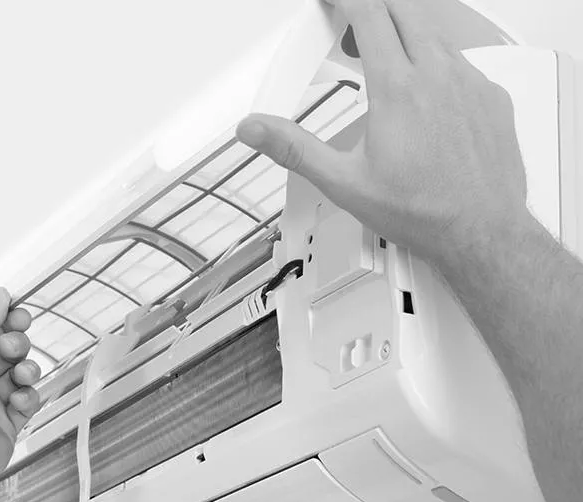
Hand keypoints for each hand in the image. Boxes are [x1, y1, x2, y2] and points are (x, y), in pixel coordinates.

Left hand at [0, 287, 41, 496]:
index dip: (6, 322)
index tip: (20, 315)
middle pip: (8, 350)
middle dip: (17, 345)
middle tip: (12, 349)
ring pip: (22, 374)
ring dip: (26, 371)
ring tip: (21, 377)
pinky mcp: (9, 423)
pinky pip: (28, 401)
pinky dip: (27, 399)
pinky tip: (17, 403)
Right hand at [236, 0, 528, 260]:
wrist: (480, 232)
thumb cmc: (423, 212)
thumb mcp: (343, 183)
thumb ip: (295, 149)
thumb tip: (257, 130)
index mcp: (397, 91)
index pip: (369, 15)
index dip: (346, 1)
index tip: (335, 2)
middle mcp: (438, 77)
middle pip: (404, 11)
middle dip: (375, 9)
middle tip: (356, 28)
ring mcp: (470, 84)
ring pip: (435, 36)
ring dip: (407, 38)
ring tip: (387, 67)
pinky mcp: (492, 98)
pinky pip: (463, 64)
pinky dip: (438, 67)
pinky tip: (427, 97)